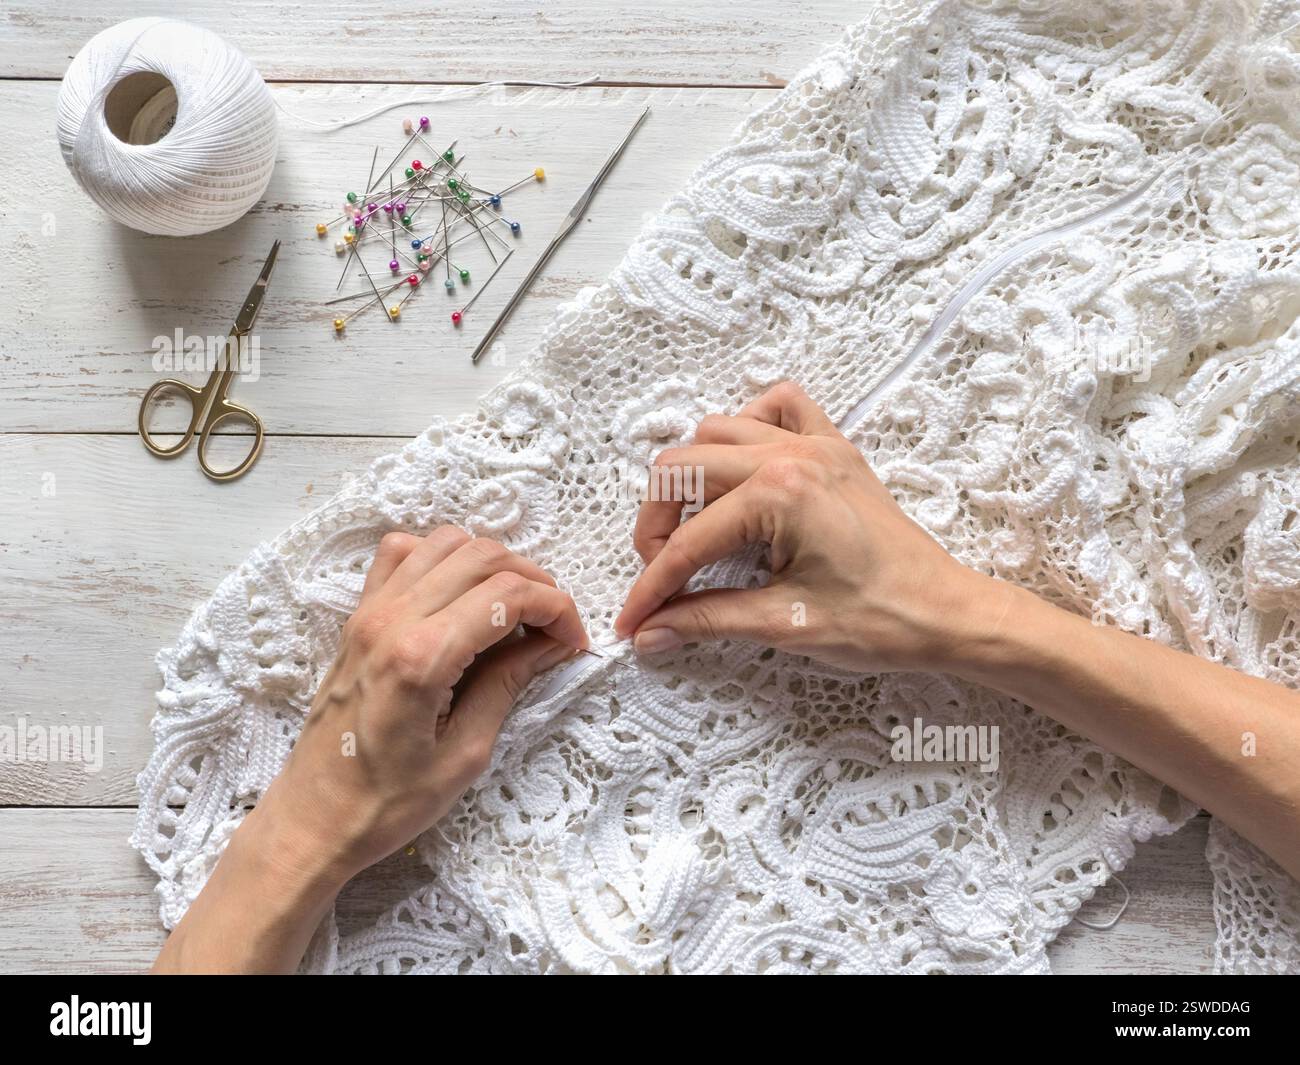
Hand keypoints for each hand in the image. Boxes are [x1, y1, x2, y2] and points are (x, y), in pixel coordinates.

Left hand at [155, 527, 586, 971]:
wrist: (312, 818)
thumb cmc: (386, 803)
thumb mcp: (465, 755)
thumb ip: (507, 685)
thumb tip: (551, 644)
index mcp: (421, 658)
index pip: (507, 595)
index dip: (555, 608)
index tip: (574, 640)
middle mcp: (391, 620)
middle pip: (482, 557)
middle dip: (533, 581)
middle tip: (554, 624)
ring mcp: (369, 612)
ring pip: (446, 542)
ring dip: (493, 563)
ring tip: (514, 606)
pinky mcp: (357, 617)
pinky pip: (402, 553)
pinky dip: (441, 557)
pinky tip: (459, 593)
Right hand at [614, 382, 987, 672]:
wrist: (949, 613)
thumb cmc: (882, 621)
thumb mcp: (785, 624)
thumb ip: (707, 620)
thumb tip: (651, 633)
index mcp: (780, 495)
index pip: (688, 542)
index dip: (653, 588)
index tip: (634, 623)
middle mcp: (792, 455)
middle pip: (682, 469)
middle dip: (658, 527)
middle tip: (661, 579)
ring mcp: (815, 444)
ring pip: (717, 432)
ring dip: (692, 480)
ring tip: (695, 533)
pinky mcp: (834, 449)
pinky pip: (778, 407)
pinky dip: (748, 429)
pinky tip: (743, 474)